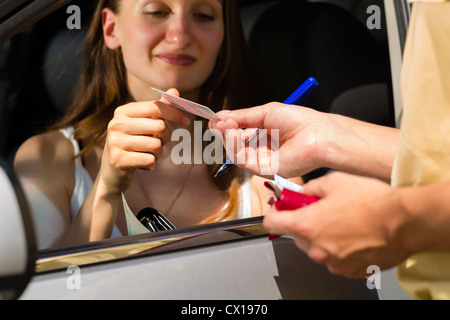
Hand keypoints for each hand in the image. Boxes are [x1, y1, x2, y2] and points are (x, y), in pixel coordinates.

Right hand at [99, 88, 189, 192]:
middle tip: (160, 142)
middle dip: (166, 137)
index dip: (174, 113)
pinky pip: (150, 160)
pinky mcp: (118, 160)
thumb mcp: (145, 122)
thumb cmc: (134, 141)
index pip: (156, 107)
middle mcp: (117, 124)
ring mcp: (115, 142)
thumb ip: (160, 107)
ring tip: (149, 153)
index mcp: (124, 111)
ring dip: (159, 152)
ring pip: (156, 145)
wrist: (113, 168)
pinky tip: (142, 163)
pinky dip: (151, 164)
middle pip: (159, 126)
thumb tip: (174, 91)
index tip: (186, 121)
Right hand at [211, 103, 346, 177]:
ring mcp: (262, 162)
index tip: (216, 119)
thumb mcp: (266, 113)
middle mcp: (262, 151)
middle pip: (234, 145)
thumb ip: (243, 117)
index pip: (239, 134)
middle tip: (218, 122)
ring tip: (227, 125)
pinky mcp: (263, 170)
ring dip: (227, 138)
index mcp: (264, 137)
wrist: (318, 135)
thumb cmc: (301, 122)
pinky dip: (233, 146)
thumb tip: (220, 116)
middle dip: (224, 132)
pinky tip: (233, 133)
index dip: (227, 127)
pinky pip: (241, 160)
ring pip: (235, 153)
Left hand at [263, 171, 410, 277]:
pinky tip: (353, 235)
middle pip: (296, 236)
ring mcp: (332, 262)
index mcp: (307, 225)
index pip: (271, 223)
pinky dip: (338, 248)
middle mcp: (315, 248)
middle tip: (322, 210)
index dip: (274, 213)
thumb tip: (301, 193)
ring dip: (323, 236)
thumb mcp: (334, 181)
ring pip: (315, 248)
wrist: (404, 222)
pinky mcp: (348, 271)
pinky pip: (334, 258)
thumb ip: (310, 188)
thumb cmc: (372, 201)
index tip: (280, 209)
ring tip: (344, 222)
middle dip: (305, 223)